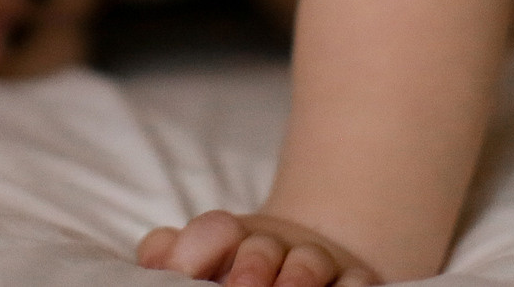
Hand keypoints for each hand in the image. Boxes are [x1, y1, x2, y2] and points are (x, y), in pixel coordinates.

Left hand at [138, 210, 380, 286]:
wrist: (305, 270)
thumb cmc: (236, 270)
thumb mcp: (200, 262)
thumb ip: (169, 256)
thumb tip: (155, 261)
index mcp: (230, 240)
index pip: (213, 231)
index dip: (197, 249)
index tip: (185, 275)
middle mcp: (273, 247)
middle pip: (260, 247)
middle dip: (251, 268)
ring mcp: (315, 263)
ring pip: (309, 263)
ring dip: (298, 280)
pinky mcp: (354, 280)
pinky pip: (358, 282)